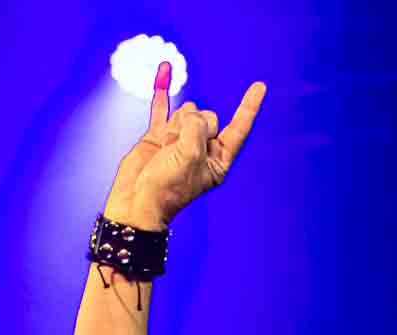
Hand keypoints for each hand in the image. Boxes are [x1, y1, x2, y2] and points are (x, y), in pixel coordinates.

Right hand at [105, 62, 265, 228]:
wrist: (137, 201)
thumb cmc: (167, 188)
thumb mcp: (191, 157)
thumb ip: (196, 128)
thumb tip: (189, 111)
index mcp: (218, 161)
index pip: (238, 129)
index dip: (248, 107)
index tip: (260, 86)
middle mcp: (202, 150)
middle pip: (208, 116)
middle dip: (194, 124)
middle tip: (179, 146)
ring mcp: (181, 141)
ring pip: (187, 112)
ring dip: (176, 124)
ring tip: (166, 147)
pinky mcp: (160, 135)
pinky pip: (163, 107)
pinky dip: (162, 91)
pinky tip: (164, 71)